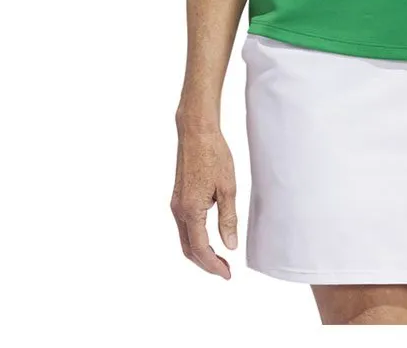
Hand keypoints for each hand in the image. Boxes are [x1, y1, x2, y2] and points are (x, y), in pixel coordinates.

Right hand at [170, 123, 239, 277]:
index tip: (227, 274)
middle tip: (225, 270)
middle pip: (188, 249)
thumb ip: (228, 218)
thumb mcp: (228, 187)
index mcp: (191, 210)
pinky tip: (209, 237)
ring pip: (185, 238)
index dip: (213, 265)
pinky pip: (184, 226)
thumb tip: (230, 245)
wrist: (196, 132)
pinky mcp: (178, 197)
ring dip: (200, 252)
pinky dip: (195, 238)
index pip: (200, 249)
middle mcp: (179, 210)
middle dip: (206, 264)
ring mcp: (176, 204)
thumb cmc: (214, 155)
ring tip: (220, 257)